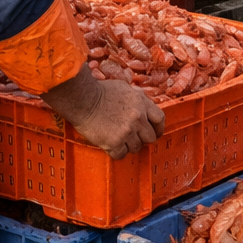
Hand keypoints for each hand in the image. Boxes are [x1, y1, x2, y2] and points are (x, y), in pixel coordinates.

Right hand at [43, 64, 164, 159]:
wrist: (82, 99)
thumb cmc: (100, 91)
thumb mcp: (124, 88)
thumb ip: (137, 98)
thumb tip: (143, 104)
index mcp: (141, 103)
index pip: (160, 119)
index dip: (158, 128)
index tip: (154, 132)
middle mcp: (137, 118)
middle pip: (150, 137)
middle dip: (142, 138)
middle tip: (132, 137)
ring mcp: (127, 131)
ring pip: (136, 148)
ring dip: (128, 145)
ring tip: (118, 138)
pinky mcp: (114, 143)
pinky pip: (121, 154)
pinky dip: (116, 151)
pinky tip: (110, 144)